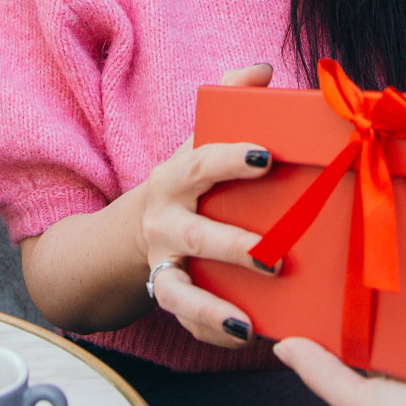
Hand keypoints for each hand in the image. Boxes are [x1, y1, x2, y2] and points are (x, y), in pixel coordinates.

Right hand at [137, 63, 279, 347]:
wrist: (130, 233)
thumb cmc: (185, 182)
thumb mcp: (196, 140)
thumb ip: (229, 100)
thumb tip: (262, 68)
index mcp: (176, 178)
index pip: (200, 164)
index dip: (230, 159)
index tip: (266, 157)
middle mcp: (165, 224)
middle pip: (194, 235)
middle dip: (233, 246)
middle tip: (275, 257)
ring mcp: (163, 264)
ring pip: (179, 291)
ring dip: (210, 309)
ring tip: (244, 322)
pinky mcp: (169, 297)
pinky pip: (187, 322)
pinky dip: (212, 332)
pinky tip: (244, 337)